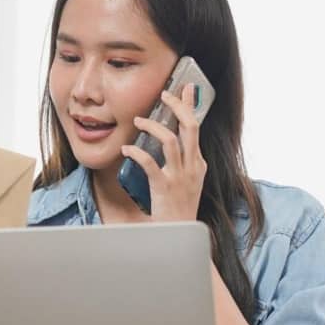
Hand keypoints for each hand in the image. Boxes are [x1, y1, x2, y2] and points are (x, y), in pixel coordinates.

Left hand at [121, 82, 207, 222]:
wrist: (179, 235)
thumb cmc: (178, 210)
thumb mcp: (187, 183)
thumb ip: (180, 163)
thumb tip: (168, 144)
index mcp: (198, 164)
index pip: (196, 128)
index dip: (190, 107)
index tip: (186, 89)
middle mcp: (193, 167)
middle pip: (190, 126)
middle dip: (177, 106)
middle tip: (164, 94)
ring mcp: (180, 177)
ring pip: (170, 140)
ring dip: (153, 127)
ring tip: (139, 121)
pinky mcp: (165, 187)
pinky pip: (150, 163)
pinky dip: (136, 153)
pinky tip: (126, 150)